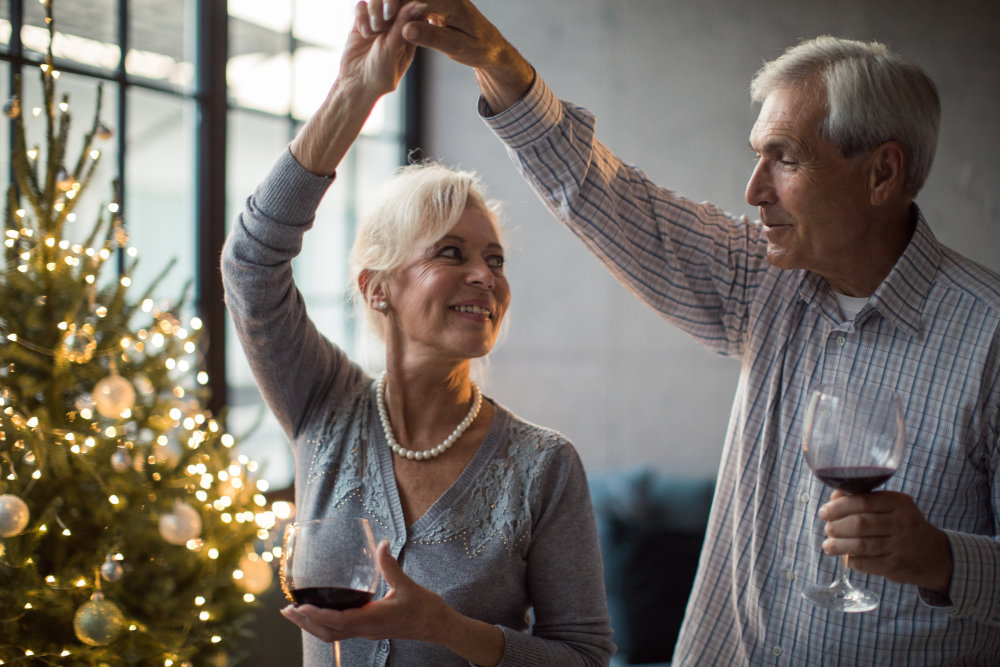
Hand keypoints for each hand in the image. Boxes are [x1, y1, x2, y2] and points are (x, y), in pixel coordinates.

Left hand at [281, 540, 450, 642]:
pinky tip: (320, 614)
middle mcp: (366, 630)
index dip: (318, 616)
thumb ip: (391, 565)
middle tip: (287, 611)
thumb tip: (382, 544)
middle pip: (328, 633)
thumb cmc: (425, 609)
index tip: (301, 608)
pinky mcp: (370, 630)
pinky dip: (325, 624)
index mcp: (373, 619)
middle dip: (306, 623)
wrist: (439, 627)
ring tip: (296, 614)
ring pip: (333, 635)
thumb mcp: (408, 585)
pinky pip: (341, 632)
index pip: (339, 621)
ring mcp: (368, 632)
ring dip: (312, 626)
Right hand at [338, 0, 419, 99]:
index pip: (413, 8)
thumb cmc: (381, 73)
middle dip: (389, 4)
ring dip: (375, 11)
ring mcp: (378, 22)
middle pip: (393, 1)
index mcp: (410, 32)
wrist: (356, 84)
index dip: (408, 3)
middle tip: (387, 16)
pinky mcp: (361, 22)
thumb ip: (403, 25)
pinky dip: (361, 16)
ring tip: (374, 30)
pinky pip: (361, 6)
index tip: (400, 10)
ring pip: (377, 0)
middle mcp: (395, 25)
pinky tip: (363, 33)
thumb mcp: (394, 49)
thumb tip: (419, 5)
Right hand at [355, 0, 533, 111]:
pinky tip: (384, 23)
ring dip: (390, 5)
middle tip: (376, 23)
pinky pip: (409, 2)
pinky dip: (396, 8)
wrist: (490, 46)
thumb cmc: (477, 49)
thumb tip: (406, 29)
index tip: (384, 20)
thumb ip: (432, 38)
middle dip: (390, 3)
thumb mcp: (456, 47)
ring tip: (377, 25)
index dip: (398, 5)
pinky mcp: (432, 2)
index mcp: (451, 1)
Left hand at [820, 490, 952, 594]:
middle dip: (836, 526)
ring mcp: (900, 546)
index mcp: (900, 503)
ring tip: (828, 546)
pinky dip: (851, 560)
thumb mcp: (892, 507)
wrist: (935, 556)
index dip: (838, 507)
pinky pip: (866, 563)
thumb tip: (834, 498)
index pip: (862, 501)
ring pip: (860, 545)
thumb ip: (864, 499)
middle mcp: (903, 523)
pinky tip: (846, 558)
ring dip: (838, 546)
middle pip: (859, 523)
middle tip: (828, 529)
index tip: (824, 512)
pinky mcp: (896, 566)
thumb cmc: (905, 526)